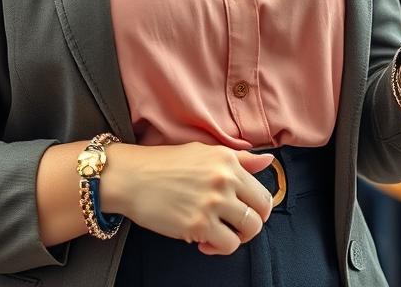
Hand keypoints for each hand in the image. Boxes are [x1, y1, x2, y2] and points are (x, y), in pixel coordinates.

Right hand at [101, 141, 274, 255]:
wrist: (131, 177)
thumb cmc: (165, 163)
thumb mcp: (204, 152)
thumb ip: (239, 159)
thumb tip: (269, 160)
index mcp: (227, 160)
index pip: (262, 191)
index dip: (257, 207)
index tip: (243, 212)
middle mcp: (224, 179)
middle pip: (261, 212)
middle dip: (252, 224)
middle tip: (234, 226)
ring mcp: (212, 203)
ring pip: (248, 230)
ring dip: (236, 237)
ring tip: (218, 233)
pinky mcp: (198, 225)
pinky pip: (226, 245)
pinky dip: (217, 248)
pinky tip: (202, 240)